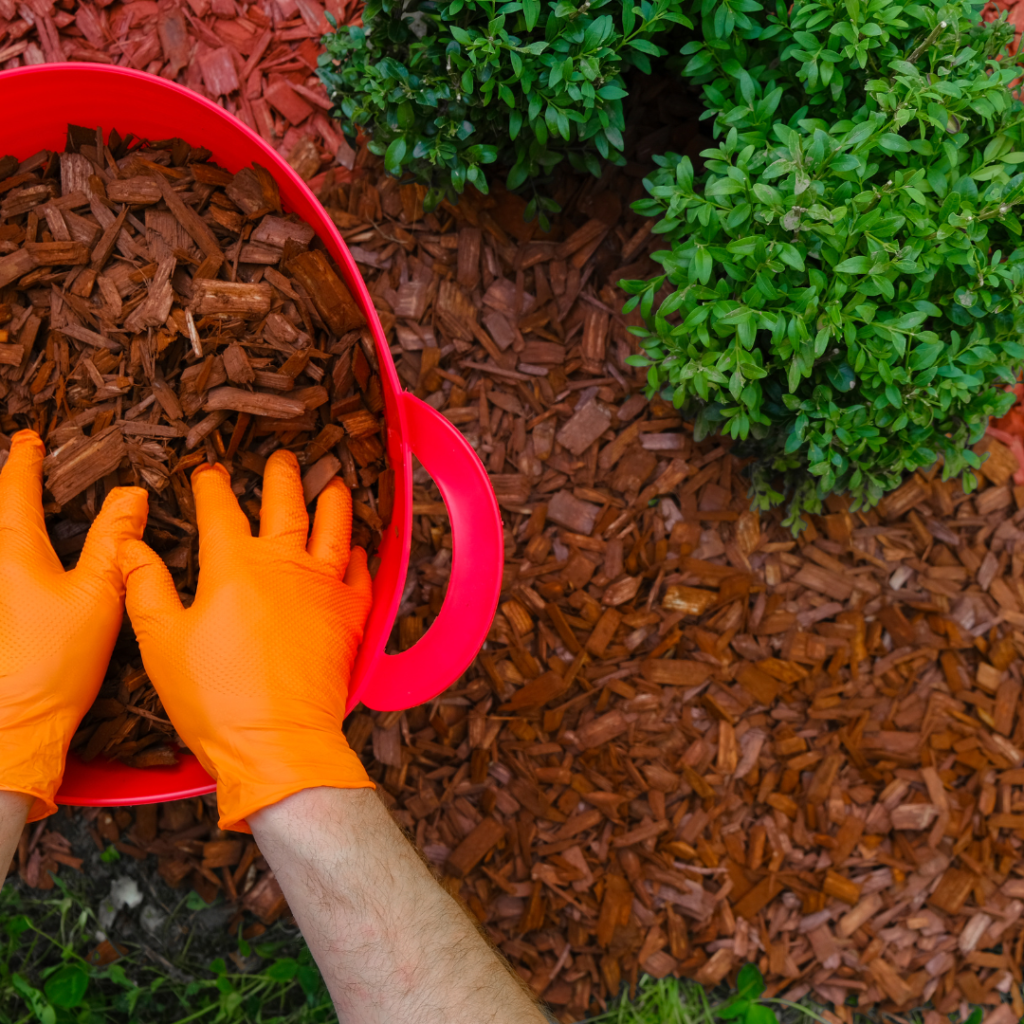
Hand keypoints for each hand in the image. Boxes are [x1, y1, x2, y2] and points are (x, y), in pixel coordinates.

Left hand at [0, 430, 146, 819]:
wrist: (11, 728)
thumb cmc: (51, 666)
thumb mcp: (98, 596)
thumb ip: (117, 543)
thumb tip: (132, 496)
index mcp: (13, 552)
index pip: (15, 491)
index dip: (24, 462)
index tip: (28, 440)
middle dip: (6, 488)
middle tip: (19, 468)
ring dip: (7, 524)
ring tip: (23, 516)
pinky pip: (0, 573)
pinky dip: (11, 558)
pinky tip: (25, 571)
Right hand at [119, 452, 373, 831]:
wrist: (276, 741)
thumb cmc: (214, 697)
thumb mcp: (160, 641)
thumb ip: (146, 586)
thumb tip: (131, 547)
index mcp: (234, 565)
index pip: (220, 510)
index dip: (212, 486)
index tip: (208, 472)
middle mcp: (284, 564)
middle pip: (286, 504)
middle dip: (282, 476)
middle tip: (284, 458)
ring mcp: (323, 587)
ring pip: (335, 528)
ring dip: (334, 501)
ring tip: (335, 484)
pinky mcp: (349, 616)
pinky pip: (361, 574)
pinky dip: (359, 557)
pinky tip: (357, 550)